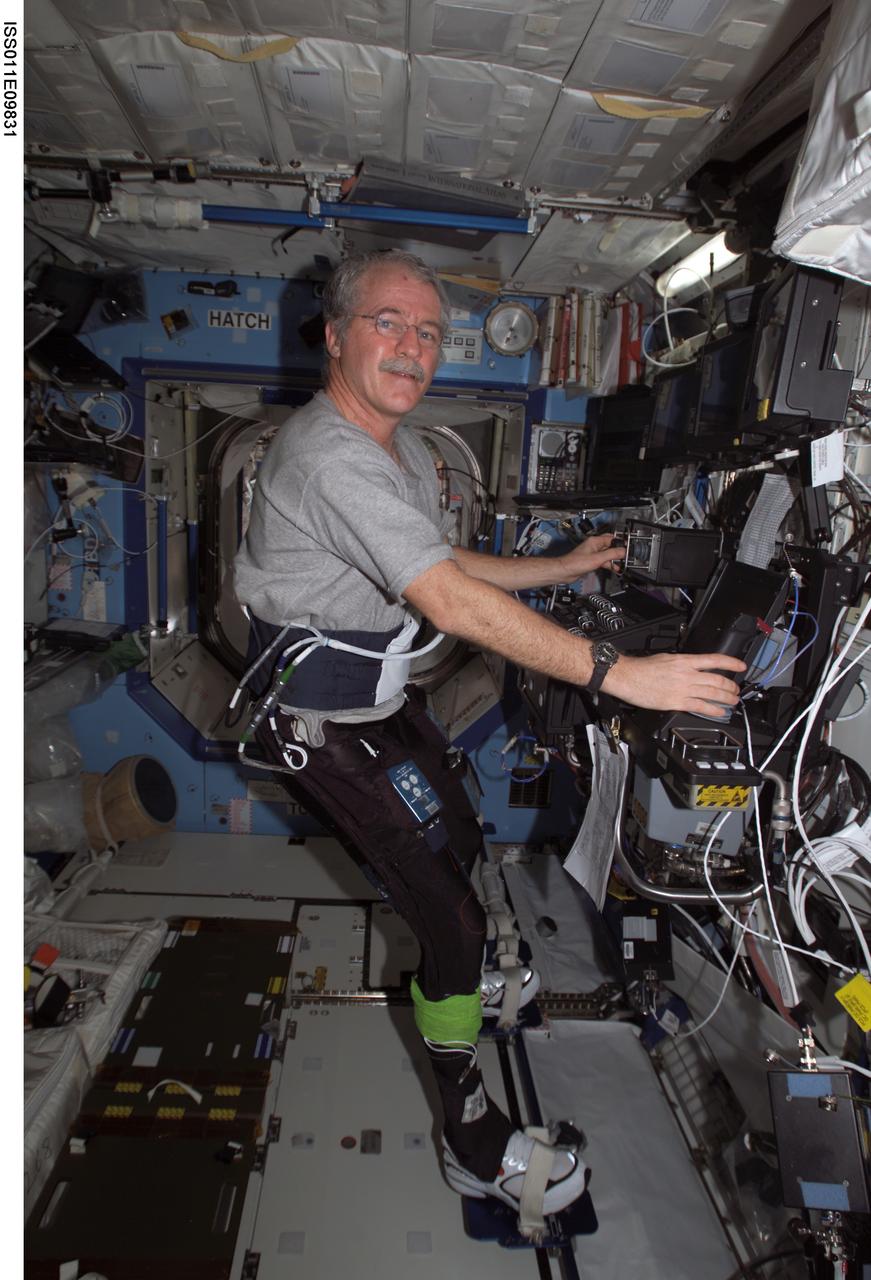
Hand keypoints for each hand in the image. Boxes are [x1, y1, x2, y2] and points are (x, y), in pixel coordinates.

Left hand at [559, 533, 625, 578]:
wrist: (565, 572)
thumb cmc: (575, 563)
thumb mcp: (597, 558)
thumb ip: (612, 554)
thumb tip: (623, 551)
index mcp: (595, 541)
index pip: (612, 538)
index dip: (621, 543)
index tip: (628, 548)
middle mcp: (594, 546)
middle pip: (610, 546)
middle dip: (618, 551)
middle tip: (626, 556)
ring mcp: (593, 554)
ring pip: (607, 555)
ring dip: (614, 559)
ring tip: (622, 564)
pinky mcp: (591, 562)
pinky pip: (603, 562)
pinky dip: (609, 565)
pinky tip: (614, 568)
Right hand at [603, 652, 745, 717]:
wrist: (627, 676)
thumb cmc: (641, 668)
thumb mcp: (666, 658)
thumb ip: (682, 664)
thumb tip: (693, 668)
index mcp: (684, 661)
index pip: (714, 659)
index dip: (731, 662)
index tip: (741, 666)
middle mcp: (687, 674)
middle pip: (717, 679)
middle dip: (731, 686)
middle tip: (736, 690)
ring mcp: (683, 689)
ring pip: (713, 693)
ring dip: (727, 698)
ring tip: (733, 701)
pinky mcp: (677, 702)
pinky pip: (701, 707)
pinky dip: (714, 710)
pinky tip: (720, 712)